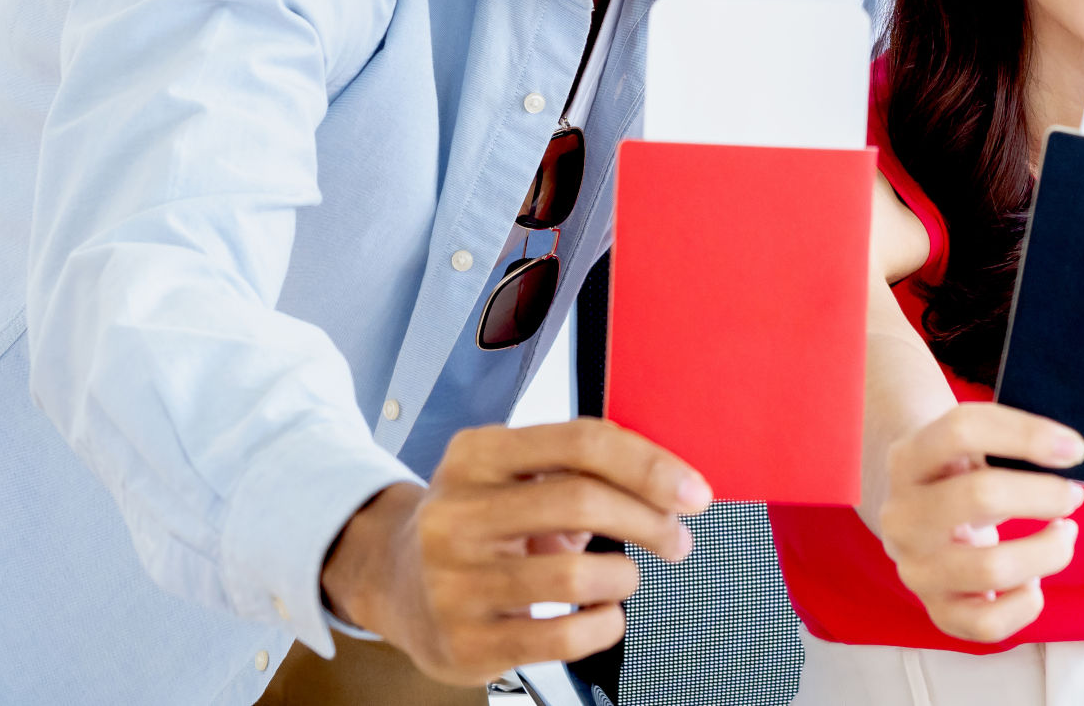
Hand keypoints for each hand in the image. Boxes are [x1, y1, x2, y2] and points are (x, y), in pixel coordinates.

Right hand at [320, 418, 711, 684]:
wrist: (391, 580)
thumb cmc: (474, 521)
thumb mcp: (507, 474)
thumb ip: (577, 469)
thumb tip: (667, 488)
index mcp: (475, 455)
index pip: (580, 442)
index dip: (649, 465)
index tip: (692, 491)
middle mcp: (456, 513)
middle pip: (581, 502)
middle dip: (650, 522)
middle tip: (676, 539)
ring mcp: (454, 581)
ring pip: (575, 575)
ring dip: (623, 578)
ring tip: (623, 579)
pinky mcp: (464, 641)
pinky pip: (562, 637)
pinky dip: (604, 625)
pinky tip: (603, 615)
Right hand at [876, 403, 1083, 642]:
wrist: (916, 520)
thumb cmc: (957, 478)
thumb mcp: (965, 449)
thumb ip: (1004, 446)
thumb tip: (1069, 453)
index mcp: (907, 459)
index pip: (962, 430)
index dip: (1026, 435)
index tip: (1075, 449)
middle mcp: (902, 515)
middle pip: (979, 495)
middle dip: (1043, 495)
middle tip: (1072, 495)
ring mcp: (915, 568)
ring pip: (991, 567)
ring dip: (1047, 552)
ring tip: (1063, 536)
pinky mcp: (936, 611)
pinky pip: (989, 624)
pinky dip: (1026, 603)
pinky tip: (1034, 581)